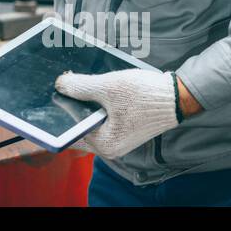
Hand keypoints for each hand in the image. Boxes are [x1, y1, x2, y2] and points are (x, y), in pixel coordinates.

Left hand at [54, 68, 180, 158]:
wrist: (177, 96)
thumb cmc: (145, 96)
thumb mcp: (108, 87)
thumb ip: (80, 87)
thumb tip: (59, 85)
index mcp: (104, 144)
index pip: (71, 129)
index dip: (60, 109)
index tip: (53, 92)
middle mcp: (109, 147)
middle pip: (80, 124)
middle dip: (72, 104)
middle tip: (65, 83)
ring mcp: (116, 139)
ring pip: (90, 119)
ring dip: (84, 102)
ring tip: (79, 82)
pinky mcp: (122, 129)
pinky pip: (101, 117)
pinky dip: (96, 104)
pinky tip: (94, 88)